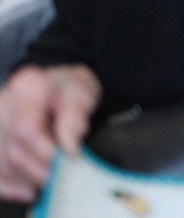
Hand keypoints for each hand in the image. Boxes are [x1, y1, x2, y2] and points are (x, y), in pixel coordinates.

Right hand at [0, 65, 100, 202]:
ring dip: (25, 180)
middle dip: (39, 171)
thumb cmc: (69, 89)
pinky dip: (7, 187)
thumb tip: (69, 148)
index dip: (46, 152)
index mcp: (27, 89)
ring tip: (50, 183)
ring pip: (1, 164)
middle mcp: (2, 106)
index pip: (25, 129)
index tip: (68, 161)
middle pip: (12, 150)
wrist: (57, 86)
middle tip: (62, 179)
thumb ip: (75, 117)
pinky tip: (27, 192)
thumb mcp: (81, 93)